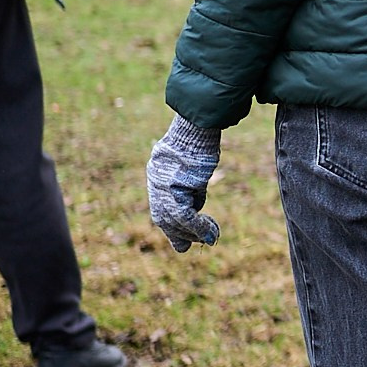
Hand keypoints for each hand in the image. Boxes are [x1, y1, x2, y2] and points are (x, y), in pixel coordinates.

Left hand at [146, 115, 221, 251]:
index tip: (187, 235)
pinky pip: (184, 216)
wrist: (197, 126)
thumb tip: (196, 205)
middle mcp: (155, 182)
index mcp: (157, 174)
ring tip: (211, 237)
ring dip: (194, 233)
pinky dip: (198, 227)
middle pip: (162, 218)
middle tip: (202, 240)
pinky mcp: (175, 187)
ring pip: (173, 220)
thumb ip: (191, 186)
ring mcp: (162, 185)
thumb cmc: (199, 141)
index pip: (160, 207)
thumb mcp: (192, 167)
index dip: (172, 225)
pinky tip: (210, 231)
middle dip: (180, 234)